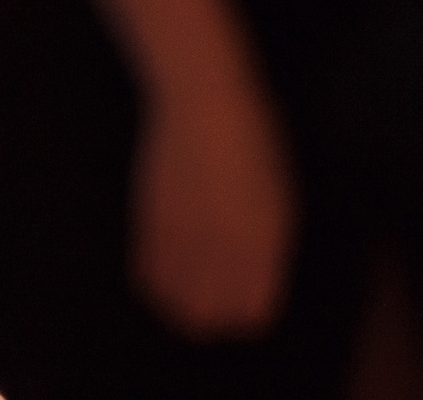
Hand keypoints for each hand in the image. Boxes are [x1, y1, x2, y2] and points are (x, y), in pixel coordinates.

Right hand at [131, 70, 297, 338]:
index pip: (252, 313)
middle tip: (211, 301)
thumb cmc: (253, 146)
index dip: (245, 314)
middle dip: (209, 317)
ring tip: (183, 289)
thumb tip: (247, 283)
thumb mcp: (277, 201)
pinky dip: (153, 282)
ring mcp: (184, 232)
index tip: (241, 304)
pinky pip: (146, 272)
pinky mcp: (151, 218)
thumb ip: (264, 248)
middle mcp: (223, 246)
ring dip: (177, 304)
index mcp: (265, 243)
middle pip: (207, 316)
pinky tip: (162, 269)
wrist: (205, 105)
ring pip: (172, 300)